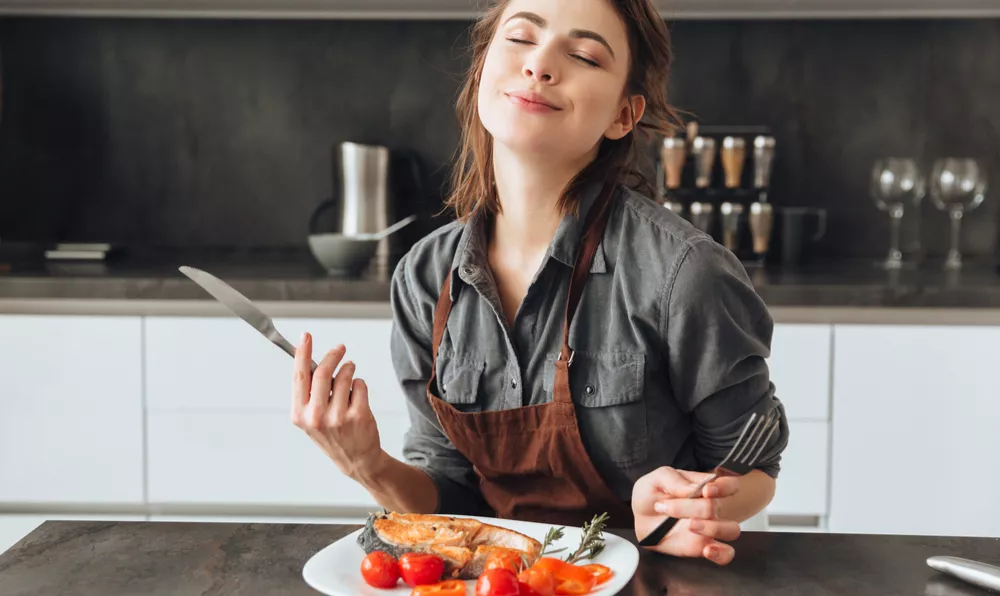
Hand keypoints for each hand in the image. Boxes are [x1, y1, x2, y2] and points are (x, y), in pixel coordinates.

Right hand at [291, 332, 383, 482]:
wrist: (356, 459)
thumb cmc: (332, 434)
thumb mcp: (311, 418)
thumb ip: (309, 393)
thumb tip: (310, 359)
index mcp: (299, 415)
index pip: (299, 376)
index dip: (302, 353)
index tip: (306, 336)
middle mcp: (315, 417)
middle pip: (323, 372)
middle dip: (333, 355)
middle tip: (340, 348)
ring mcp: (337, 417)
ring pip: (344, 376)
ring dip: (349, 369)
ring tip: (350, 375)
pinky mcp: (358, 415)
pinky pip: (360, 384)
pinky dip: (360, 384)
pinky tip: (358, 395)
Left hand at [632, 466, 741, 564]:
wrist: (639, 518)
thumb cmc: (651, 495)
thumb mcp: (657, 479)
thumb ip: (674, 480)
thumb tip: (695, 489)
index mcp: (704, 487)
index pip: (730, 485)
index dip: (724, 487)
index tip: (706, 490)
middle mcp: (711, 508)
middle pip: (718, 507)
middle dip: (694, 507)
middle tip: (667, 507)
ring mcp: (709, 528)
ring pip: (731, 530)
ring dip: (713, 528)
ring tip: (690, 525)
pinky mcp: (702, 547)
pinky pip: (725, 554)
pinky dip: (721, 553)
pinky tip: (708, 550)